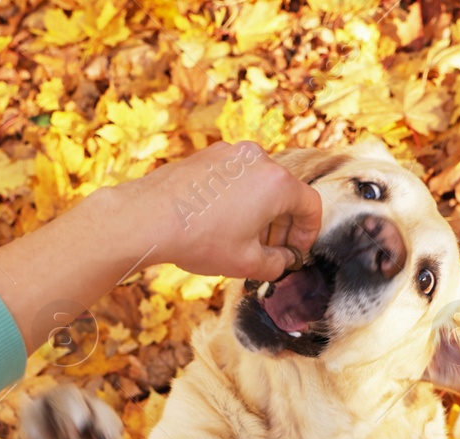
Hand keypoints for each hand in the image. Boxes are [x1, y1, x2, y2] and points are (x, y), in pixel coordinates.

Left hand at [127, 141, 321, 279]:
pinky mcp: (208, 155)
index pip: (310, 205)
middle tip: (272, 252)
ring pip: (259, 183)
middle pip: (285, 192)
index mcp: (277, 183)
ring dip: (260, 212)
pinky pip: (235, 177)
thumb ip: (276, 264)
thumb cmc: (200, 239)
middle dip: (283, 225)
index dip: (309, 233)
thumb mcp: (246, 263)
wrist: (148, 218)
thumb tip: (283, 261)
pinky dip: (238, 198)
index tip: (297, 251)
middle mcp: (257, 159)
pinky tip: (220, 223)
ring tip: (245, 240)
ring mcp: (231, 153)